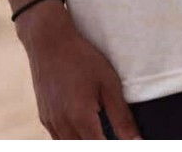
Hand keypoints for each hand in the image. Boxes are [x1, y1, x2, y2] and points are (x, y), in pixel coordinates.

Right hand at [15, 1, 140, 139]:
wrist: (48, 41)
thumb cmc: (81, 58)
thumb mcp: (108, 83)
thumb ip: (122, 117)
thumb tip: (137, 142)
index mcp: (80, 118)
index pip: (99, 149)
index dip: (113, 148)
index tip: (125, 143)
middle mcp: (62, 125)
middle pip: (83, 150)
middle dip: (99, 144)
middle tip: (111, 134)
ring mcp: (50, 123)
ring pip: (70, 146)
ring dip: (86, 142)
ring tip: (100, 130)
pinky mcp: (44, 117)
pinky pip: (60, 139)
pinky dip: (73, 138)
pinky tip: (84, 126)